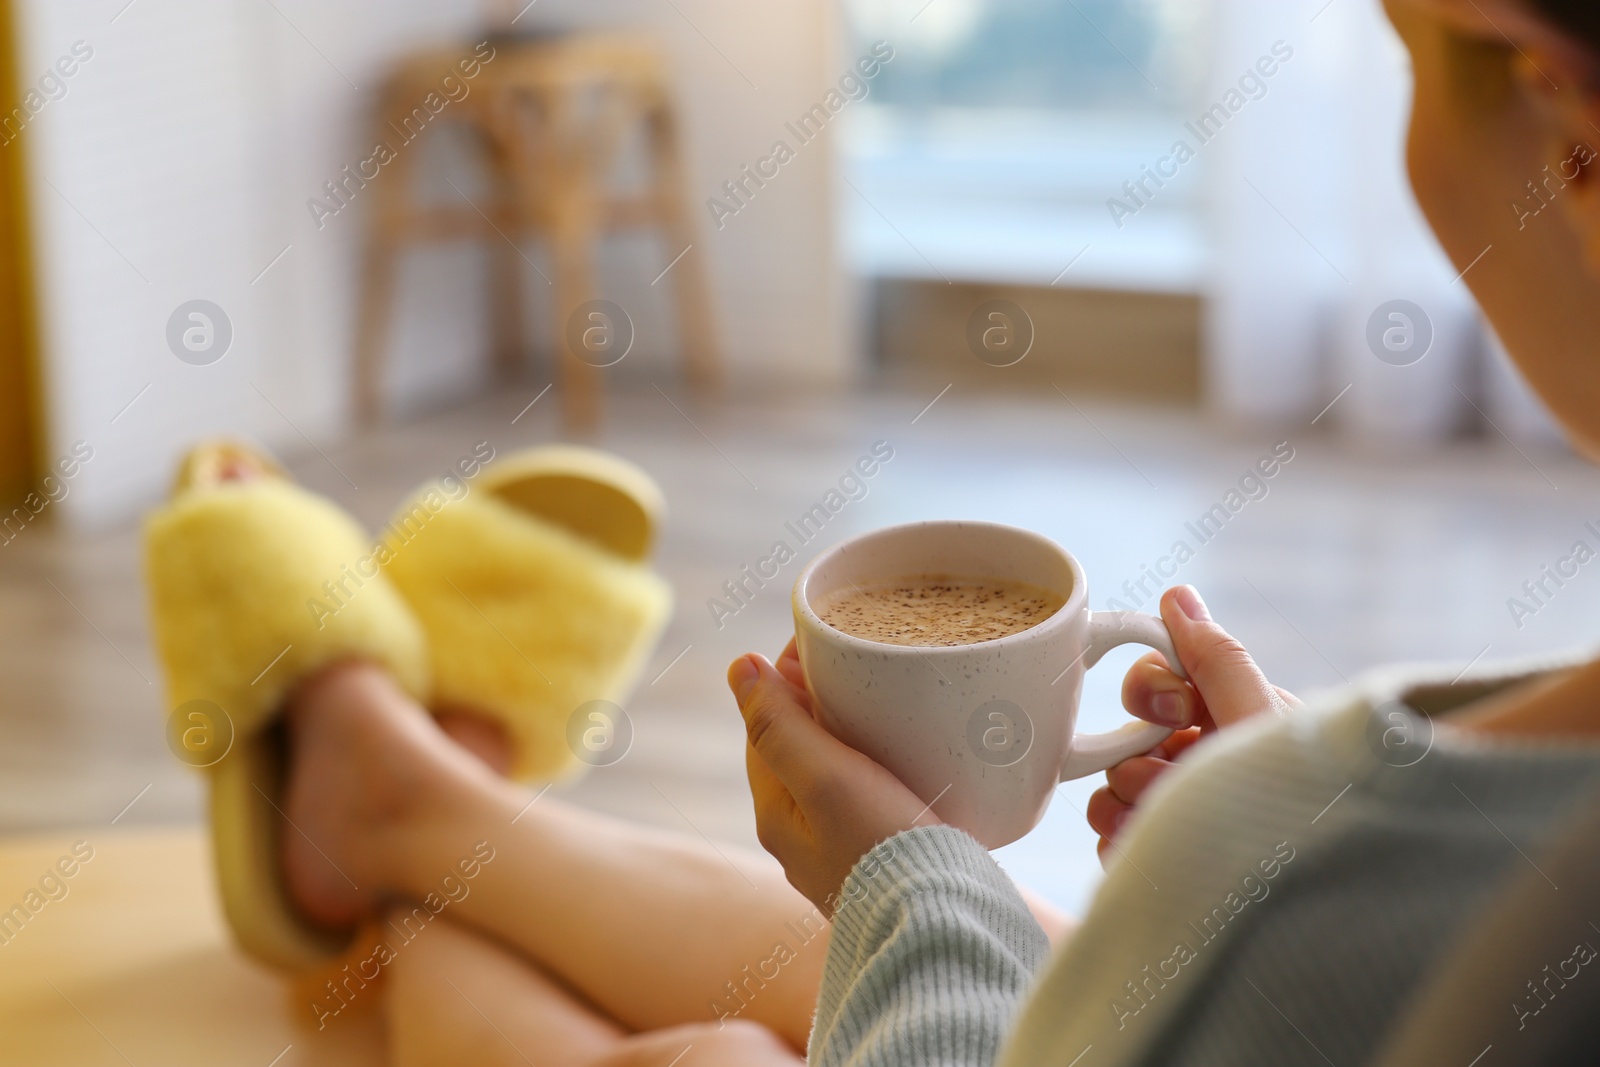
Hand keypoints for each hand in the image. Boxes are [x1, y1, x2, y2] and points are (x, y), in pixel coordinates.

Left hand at [728, 639, 937, 916]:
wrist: (944, 927)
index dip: (784, 674)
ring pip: (832, 771)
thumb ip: (780, 724)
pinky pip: (867, 795)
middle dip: (816, 699)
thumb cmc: (884, 851)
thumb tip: (738, 666)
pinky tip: (909, 751)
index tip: (818, 635)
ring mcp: (840, 851)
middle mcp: (800, 838)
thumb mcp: (826, 779)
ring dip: (848, 730)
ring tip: (882, 693)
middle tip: (854, 655)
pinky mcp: (881, 858)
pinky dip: (877, 762)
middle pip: (797, 746)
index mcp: (775, 816)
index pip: (765, 724)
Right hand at [1087, 585, 1298, 863]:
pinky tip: (1150, 850)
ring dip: (1124, 802)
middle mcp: (1206, 766)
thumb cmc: (1305, 807)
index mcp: (1233, 721)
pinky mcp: (1163, 864)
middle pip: (1128, 739)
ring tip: (1162, 822)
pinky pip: (1113, 838)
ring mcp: (1182, 815)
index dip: (1152, 691)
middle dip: (1138, 759)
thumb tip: (1178, 596)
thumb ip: (1218, 662)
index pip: (1159, 682)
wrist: (1314, 903)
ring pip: (1112, 790)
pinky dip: (1122, 843)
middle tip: (1166, 780)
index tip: (1175, 711)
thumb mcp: (1264, 724)